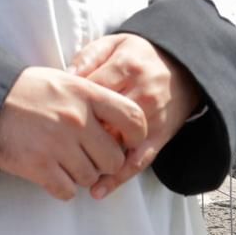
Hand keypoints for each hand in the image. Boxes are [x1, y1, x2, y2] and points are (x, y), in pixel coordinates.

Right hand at [0, 67, 146, 201]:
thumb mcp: (61, 80)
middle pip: (113, 159)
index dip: (135, 136)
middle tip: (86, 157)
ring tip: (62, 161)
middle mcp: (76, 119)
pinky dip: (60, 187)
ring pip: (90, 177)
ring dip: (79, 175)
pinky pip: (67, 191)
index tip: (125, 142)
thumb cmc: (22, 90)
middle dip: (102, 163)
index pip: (133, 118)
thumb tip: (117, 121)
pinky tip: (49, 173)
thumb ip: (90, 97)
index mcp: (85, 93)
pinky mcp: (39, 166)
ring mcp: (58, 144)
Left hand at [70, 33, 201, 196]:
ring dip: (93, 160)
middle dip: (78, 133)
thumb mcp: (113, 43)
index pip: (90, 88)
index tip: (52, 112)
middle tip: (54, 143)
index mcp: (126, 68)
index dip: (69, 102)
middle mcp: (141, 94)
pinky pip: (138, 162)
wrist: (183, 69)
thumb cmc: (139, 56)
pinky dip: (118, 178)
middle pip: (103, 119)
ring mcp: (151, 119)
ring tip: (68, 172)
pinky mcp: (159, 138)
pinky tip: (98, 190)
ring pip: (119, 145)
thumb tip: (65, 75)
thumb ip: (89, 56)